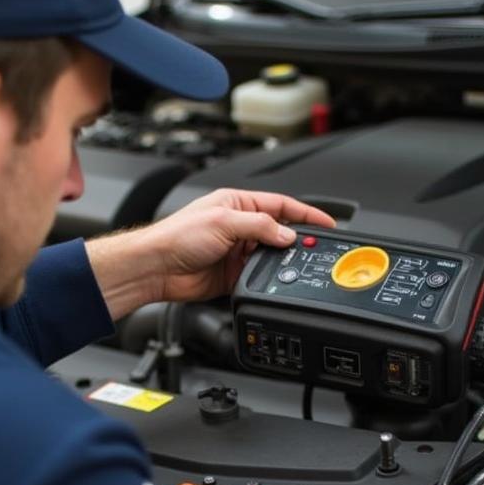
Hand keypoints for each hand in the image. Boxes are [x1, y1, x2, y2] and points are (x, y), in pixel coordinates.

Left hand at [85, 189, 334, 319]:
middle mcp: (239, 227)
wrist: (156, 267)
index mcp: (237, 204)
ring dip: (281, 262)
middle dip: (296, 241)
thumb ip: (260, 226)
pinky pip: (257, 277)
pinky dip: (266, 280)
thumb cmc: (177, 236)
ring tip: (292, 266)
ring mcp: (236, 252)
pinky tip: (271, 280)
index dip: (305, 214)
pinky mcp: (232, 276)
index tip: (327, 223)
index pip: (281, 205)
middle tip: (315, 249)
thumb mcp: (224, 221)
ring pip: (270, 257)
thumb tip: (286, 235)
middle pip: (278, 232)